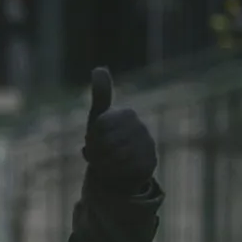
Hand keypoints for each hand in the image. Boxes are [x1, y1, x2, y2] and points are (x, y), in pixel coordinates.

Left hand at [82, 67, 157, 192]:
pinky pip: (125, 169)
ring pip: (116, 156)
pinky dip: (115, 173)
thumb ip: (100, 95)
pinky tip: (116, 172)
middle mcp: (140, 127)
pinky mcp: (150, 163)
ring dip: (103, 163)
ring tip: (105, 163)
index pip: (100, 126)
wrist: (119, 170)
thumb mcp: (98, 118)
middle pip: (107, 141)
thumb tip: (98, 68)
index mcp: (126, 114)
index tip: (92, 141)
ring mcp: (148, 145)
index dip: (91, 138)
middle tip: (97, 156)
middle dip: (96, 152)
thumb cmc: (106, 141)